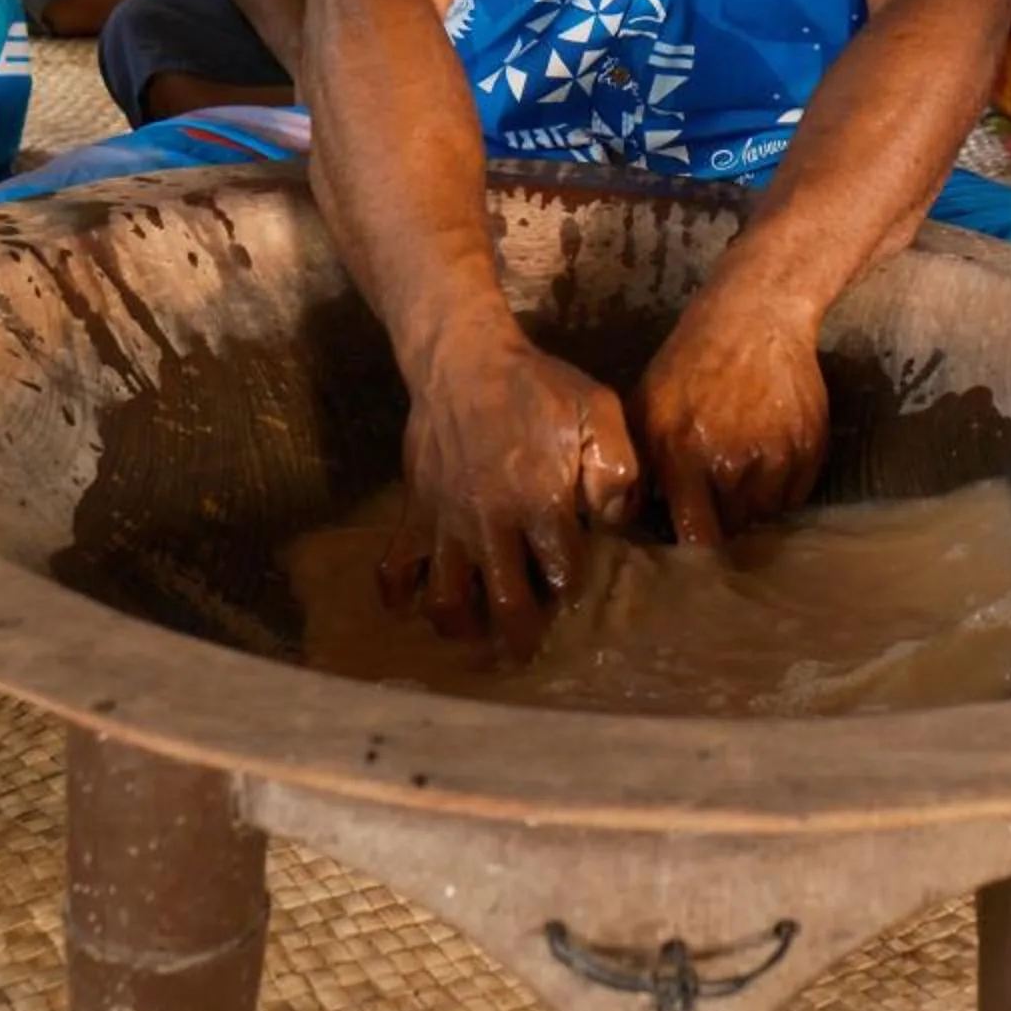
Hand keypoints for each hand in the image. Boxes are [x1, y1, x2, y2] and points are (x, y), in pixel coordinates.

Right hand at [386, 334, 641, 657]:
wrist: (463, 359)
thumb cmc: (535, 386)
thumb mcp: (596, 410)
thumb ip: (616, 467)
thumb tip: (615, 521)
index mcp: (541, 502)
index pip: (563, 574)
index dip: (573, 590)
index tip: (575, 589)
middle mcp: (492, 523)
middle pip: (505, 605)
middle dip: (520, 637)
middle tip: (526, 651)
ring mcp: (448, 522)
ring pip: (446, 599)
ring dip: (461, 625)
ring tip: (474, 631)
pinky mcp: (415, 512)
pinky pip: (394, 567)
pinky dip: (399, 594)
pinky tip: (412, 604)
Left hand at [631, 284, 828, 543]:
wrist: (753, 317)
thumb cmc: (689, 363)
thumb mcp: (645, 406)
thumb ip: (637, 464)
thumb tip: (630, 519)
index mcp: (685, 456)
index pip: (698, 538)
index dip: (695, 552)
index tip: (691, 549)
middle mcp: (733, 464)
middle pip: (733, 529)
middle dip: (721, 521)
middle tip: (713, 499)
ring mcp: (776, 457)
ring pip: (765, 515)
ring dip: (750, 505)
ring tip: (738, 472)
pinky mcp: (810, 448)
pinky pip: (795, 496)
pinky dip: (780, 489)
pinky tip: (764, 458)